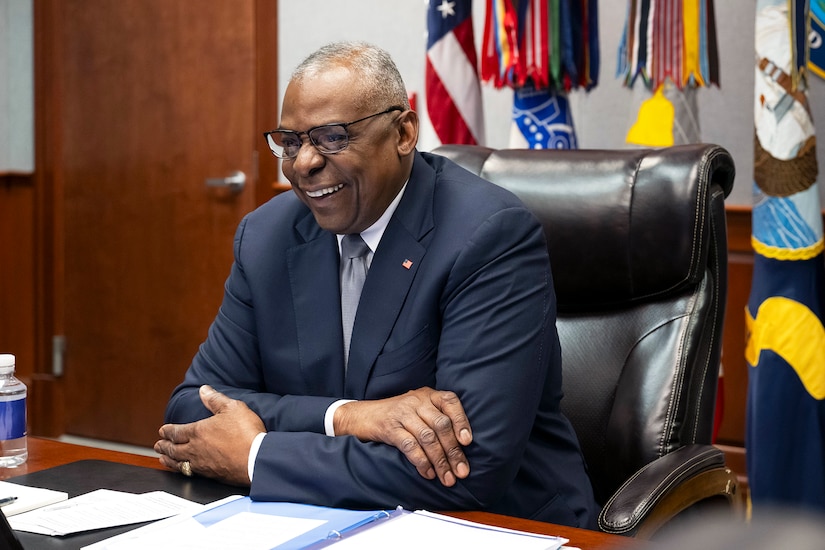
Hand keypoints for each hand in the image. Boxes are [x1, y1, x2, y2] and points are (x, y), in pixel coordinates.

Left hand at [154, 385, 264, 485]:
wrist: (256, 459)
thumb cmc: (246, 433)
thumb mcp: (232, 408)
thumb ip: (215, 399)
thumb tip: (203, 390)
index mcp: (198, 431)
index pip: (176, 431)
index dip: (167, 431)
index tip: (162, 431)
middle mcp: (195, 449)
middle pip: (174, 448)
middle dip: (164, 446)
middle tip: (157, 445)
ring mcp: (202, 464)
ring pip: (178, 462)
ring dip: (169, 459)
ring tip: (162, 459)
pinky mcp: (210, 475)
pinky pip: (189, 472)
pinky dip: (180, 470)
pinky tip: (182, 470)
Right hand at [334, 387, 472, 486]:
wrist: (362, 415)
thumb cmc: (397, 416)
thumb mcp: (418, 409)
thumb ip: (437, 419)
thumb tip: (461, 448)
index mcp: (428, 395)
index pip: (451, 402)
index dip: (462, 421)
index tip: (468, 442)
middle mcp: (417, 401)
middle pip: (441, 425)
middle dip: (453, 451)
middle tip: (462, 471)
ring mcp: (403, 413)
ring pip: (428, 438)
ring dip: (440, 461)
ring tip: (447, 478)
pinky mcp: (390, 427)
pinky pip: (410, 446)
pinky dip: (421, 462)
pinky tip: (428, 473)